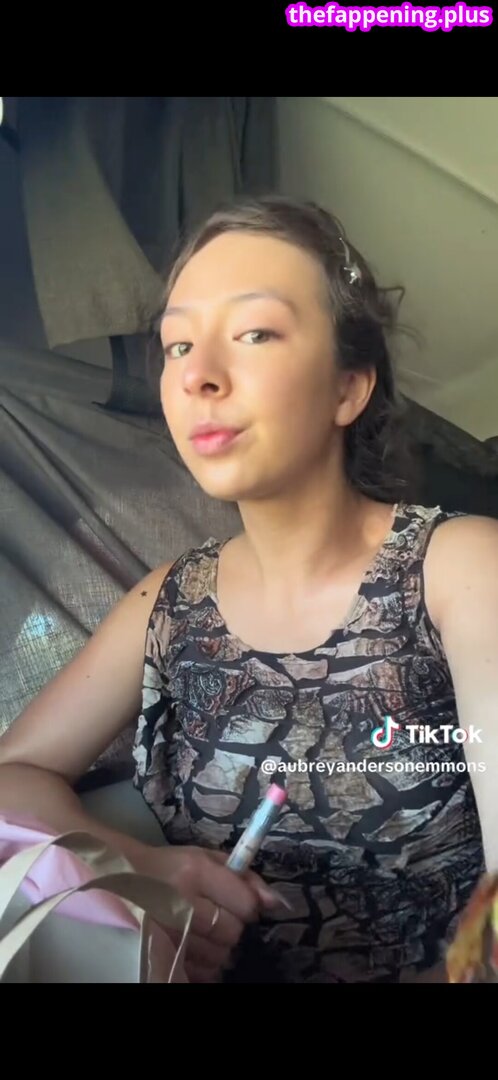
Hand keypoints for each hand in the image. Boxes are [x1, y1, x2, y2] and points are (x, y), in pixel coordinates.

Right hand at [131, 842, 282, 982]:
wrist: (120, 879)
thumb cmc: (170, 866)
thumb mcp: (207, 858)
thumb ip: (246, 878)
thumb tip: (278, 904)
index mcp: (196, 871)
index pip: (246, 904)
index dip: (246, 906)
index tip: (237, 903)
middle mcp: (182, 902)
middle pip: (233, 933)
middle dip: (231, 927)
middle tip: (214, 916)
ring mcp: (168, 932)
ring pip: (219, 956)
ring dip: (218, 948)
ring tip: (201, 931)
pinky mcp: (160, 953)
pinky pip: (200, 972)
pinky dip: (203, 964)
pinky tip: (194, 947)